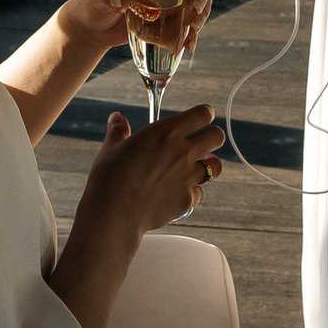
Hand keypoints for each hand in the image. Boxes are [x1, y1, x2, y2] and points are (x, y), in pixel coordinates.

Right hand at [80, 104, 227, 235]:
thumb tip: (117, 118)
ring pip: (215, 167)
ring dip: (208, 166)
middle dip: (211, 138)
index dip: (204, 114)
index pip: (203, 114)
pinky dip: (192, 192)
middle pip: (217, 137)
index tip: (199, 118)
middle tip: (200, 144)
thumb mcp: (111, 148)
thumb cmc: (109, 177)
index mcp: (166, 132)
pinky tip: (178, 192)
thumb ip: (118, 130)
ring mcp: (188, 177)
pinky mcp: (187, 199)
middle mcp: (183, 152)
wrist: (114, 213)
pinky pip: (200, 192)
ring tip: (194, 168)